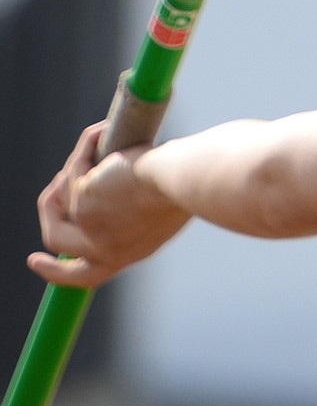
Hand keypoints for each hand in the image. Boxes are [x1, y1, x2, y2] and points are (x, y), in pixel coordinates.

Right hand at [28, 122, 189, 287]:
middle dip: (48, 216)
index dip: (57, 271)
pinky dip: (87, 146)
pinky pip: (76, 167)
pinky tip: (101, 130)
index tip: (37, 259)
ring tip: (94, 141)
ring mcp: (88, 226)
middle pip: (57, 242)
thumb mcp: (165, 209)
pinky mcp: (83, 197)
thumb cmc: (190, 187)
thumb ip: (141, 213)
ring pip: (60, 200)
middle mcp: (103, 249)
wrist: (185, 180)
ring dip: (71, 169)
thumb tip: (126, 192)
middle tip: (47, 195)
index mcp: (127, 254)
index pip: (84, 274)